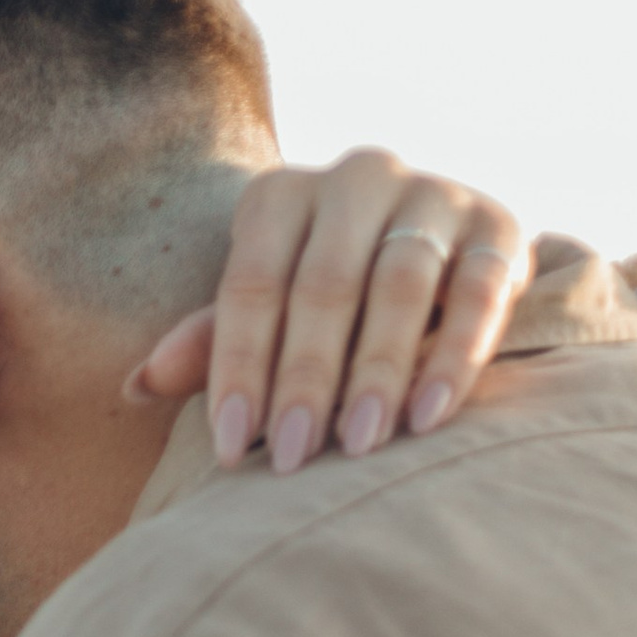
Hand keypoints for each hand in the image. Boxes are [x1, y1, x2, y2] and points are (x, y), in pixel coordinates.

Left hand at [124, 148, 530, 476]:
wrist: (441, 257)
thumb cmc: (329, 300)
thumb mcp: (269, 314)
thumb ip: (215, 343)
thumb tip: (137, 386)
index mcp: (282, 195)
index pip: (251, 284)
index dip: (237, 368)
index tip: (229, 447)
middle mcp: (357, 177)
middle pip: (323, 285)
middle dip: (305, 379)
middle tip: (292, 459)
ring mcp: (433, 193)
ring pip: (400, 283)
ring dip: (377, 371)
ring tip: (359, 444)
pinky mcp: (498, 225)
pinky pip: (479, 291)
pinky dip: (454, 356)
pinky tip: (427, 418)